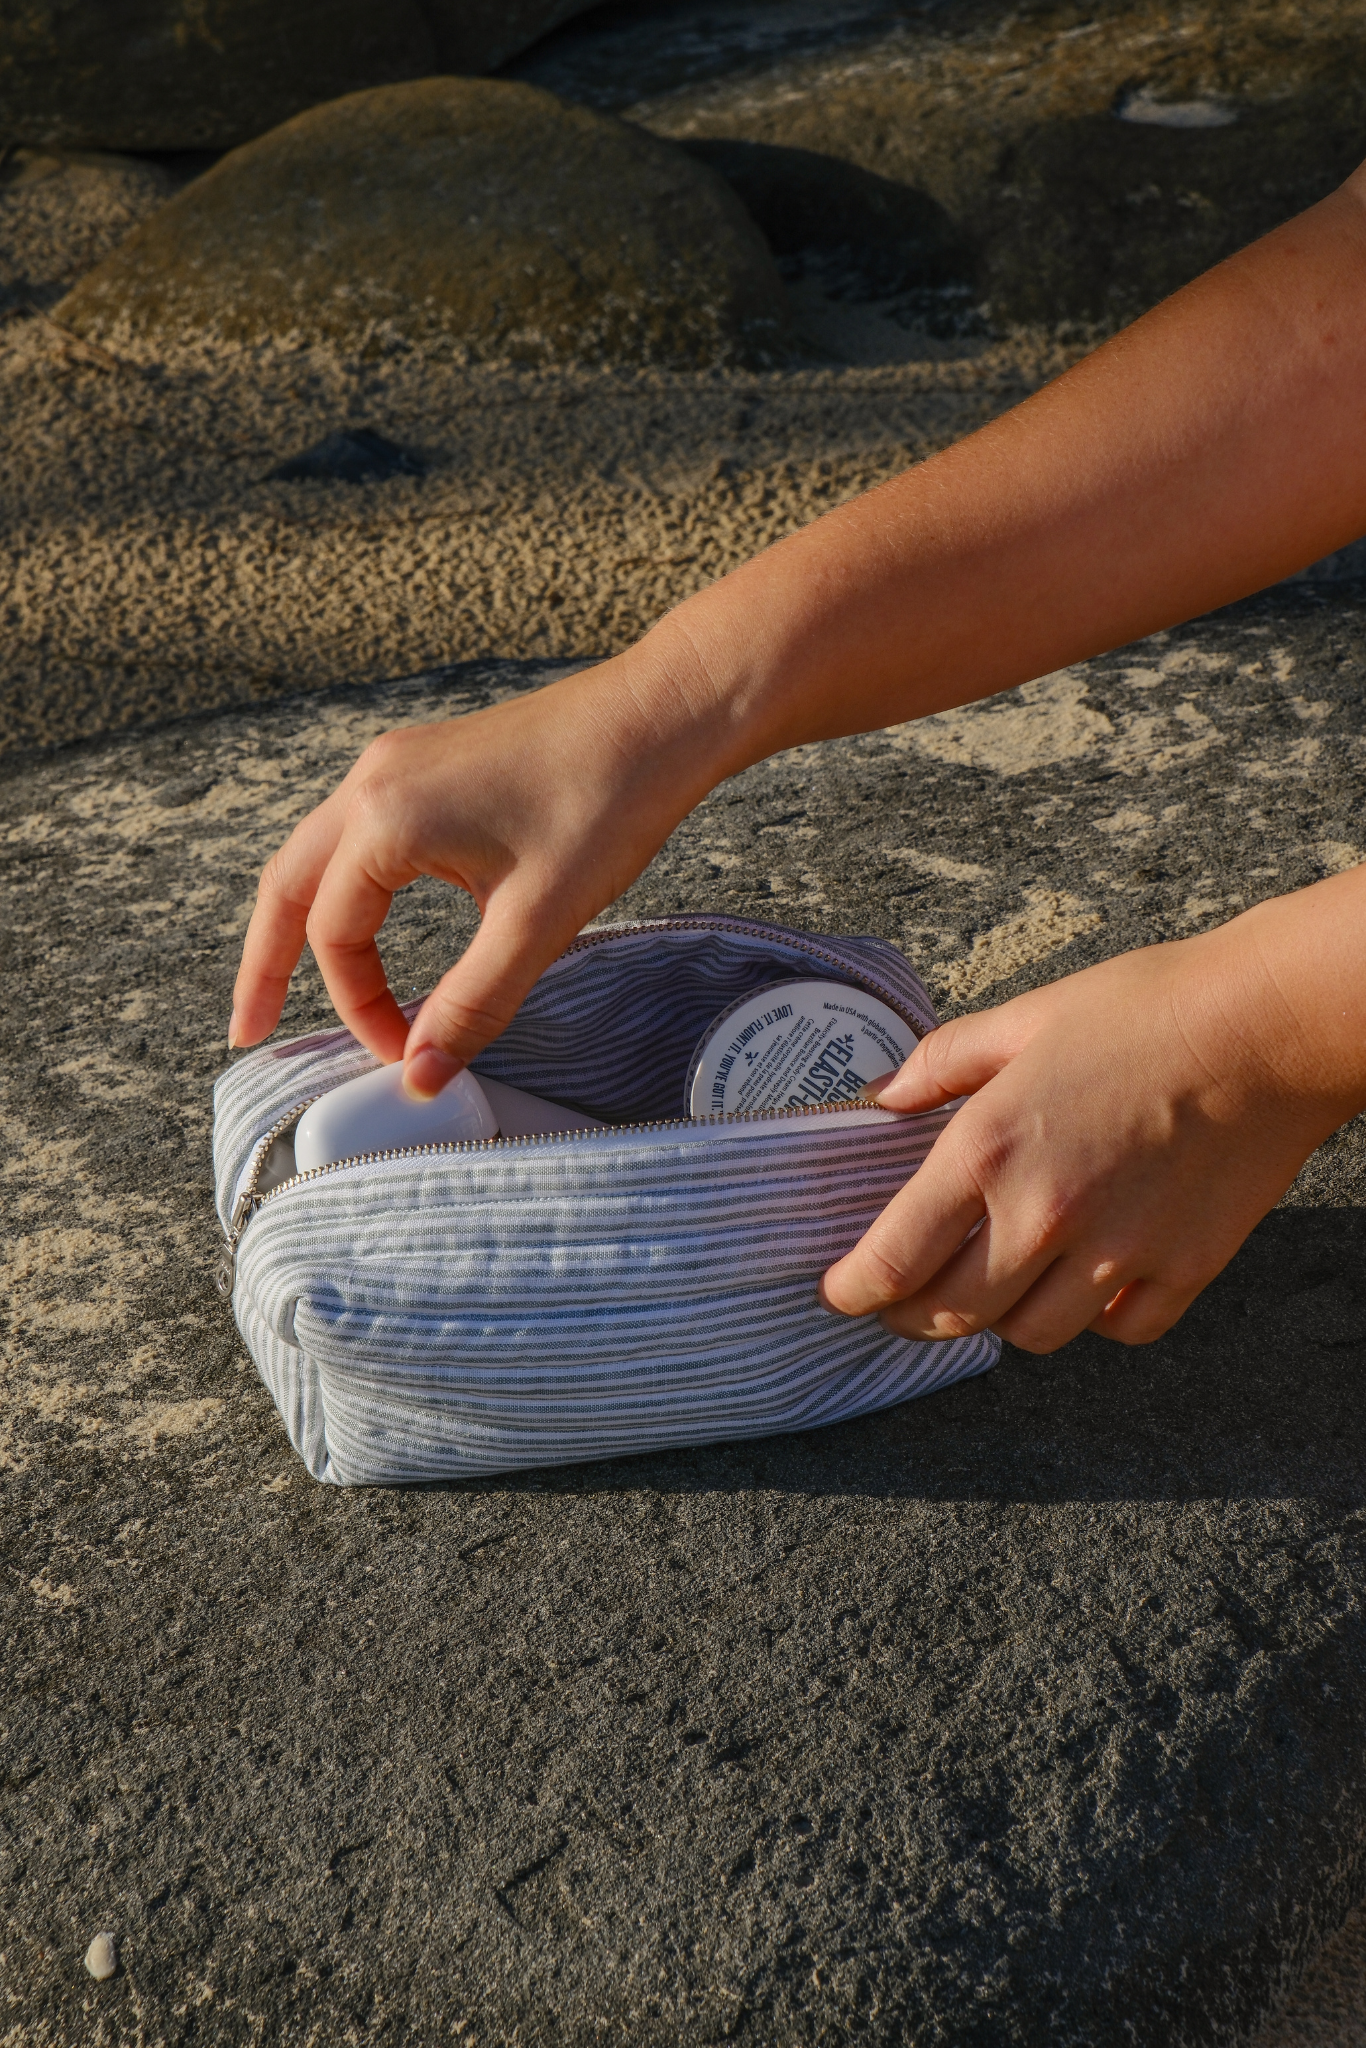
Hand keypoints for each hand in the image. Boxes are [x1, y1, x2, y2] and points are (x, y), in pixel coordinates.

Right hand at [229, 635, 725, 1094]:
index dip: (361, 1009)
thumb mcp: (538, 923)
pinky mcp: (430, 760)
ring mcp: (398, 763)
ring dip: (304, 919)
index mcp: (385, 820)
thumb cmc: (607, 805)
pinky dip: (346, 883)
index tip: (407, 1055)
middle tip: (250, 1031)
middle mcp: (373, 782)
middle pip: (289, 885)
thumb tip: (421, 1077)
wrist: (660, 715)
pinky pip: (361, 830)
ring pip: (321, 854)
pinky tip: (367, 918)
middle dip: (266, 962)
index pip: (335, 937)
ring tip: (290, 980)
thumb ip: (472, 1005)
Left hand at [820, 880, 1365, 1351]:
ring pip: (1030, 1337)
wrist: (1265, 1027)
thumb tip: (881, 1096)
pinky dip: (1094, 1321)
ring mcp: (1116, 1254)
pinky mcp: (1182, 1270)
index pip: (892, 1261)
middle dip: (910, 1317)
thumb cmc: (1144, 1010)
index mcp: (987, 1151)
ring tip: (994, 1289)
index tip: (840, 1293)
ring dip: (1000, 1321)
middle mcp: (1043, 1218)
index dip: (853, 1291)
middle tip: (900, 1302)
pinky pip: (1119, 1331)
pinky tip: (1086, 1284)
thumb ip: (940, 1064)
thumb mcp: (1023, 1019)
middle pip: (950, 1315)